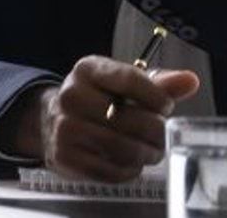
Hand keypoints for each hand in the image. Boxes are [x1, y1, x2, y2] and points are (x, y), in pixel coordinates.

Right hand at [2, 57, 198, 181]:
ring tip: (149, 150)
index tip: (165, 106)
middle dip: (156, 132)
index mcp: (87, 70)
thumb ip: (158, 83)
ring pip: (124, 148)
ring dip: (146, 154)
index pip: (130, 79)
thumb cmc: (98, 100)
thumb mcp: (123, 84)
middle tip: (160, 135)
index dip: (157, 97)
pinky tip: (129, 161)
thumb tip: (188, 81)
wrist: (52, 120)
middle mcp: (70, 95)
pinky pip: (111, 171)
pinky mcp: (65, 156)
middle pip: (132, 119)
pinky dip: (129, 170)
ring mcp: (64, 127)